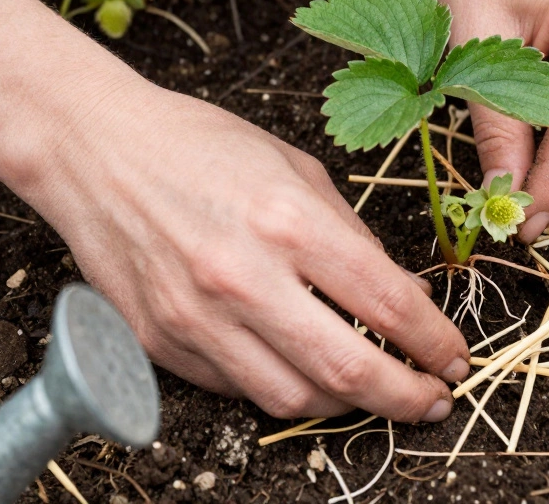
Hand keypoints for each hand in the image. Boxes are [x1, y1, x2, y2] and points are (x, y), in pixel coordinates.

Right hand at [19, 78, 470, 420]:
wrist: (95, 151)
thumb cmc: (198, 146)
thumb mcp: (296, 167)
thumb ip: (350, 236)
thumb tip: (399, 298)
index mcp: (288, 221)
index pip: (388, 304)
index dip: (434, 341)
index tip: (453, 356)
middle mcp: (244, 277)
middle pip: (348, 370)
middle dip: (407, 397)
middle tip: (433, 400)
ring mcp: (197, 318)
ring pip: (293, 399)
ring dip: (346, 404)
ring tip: (370, 389)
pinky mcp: (162, 342)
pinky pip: (237, 388)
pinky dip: (281, 386)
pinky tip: (300, 370)